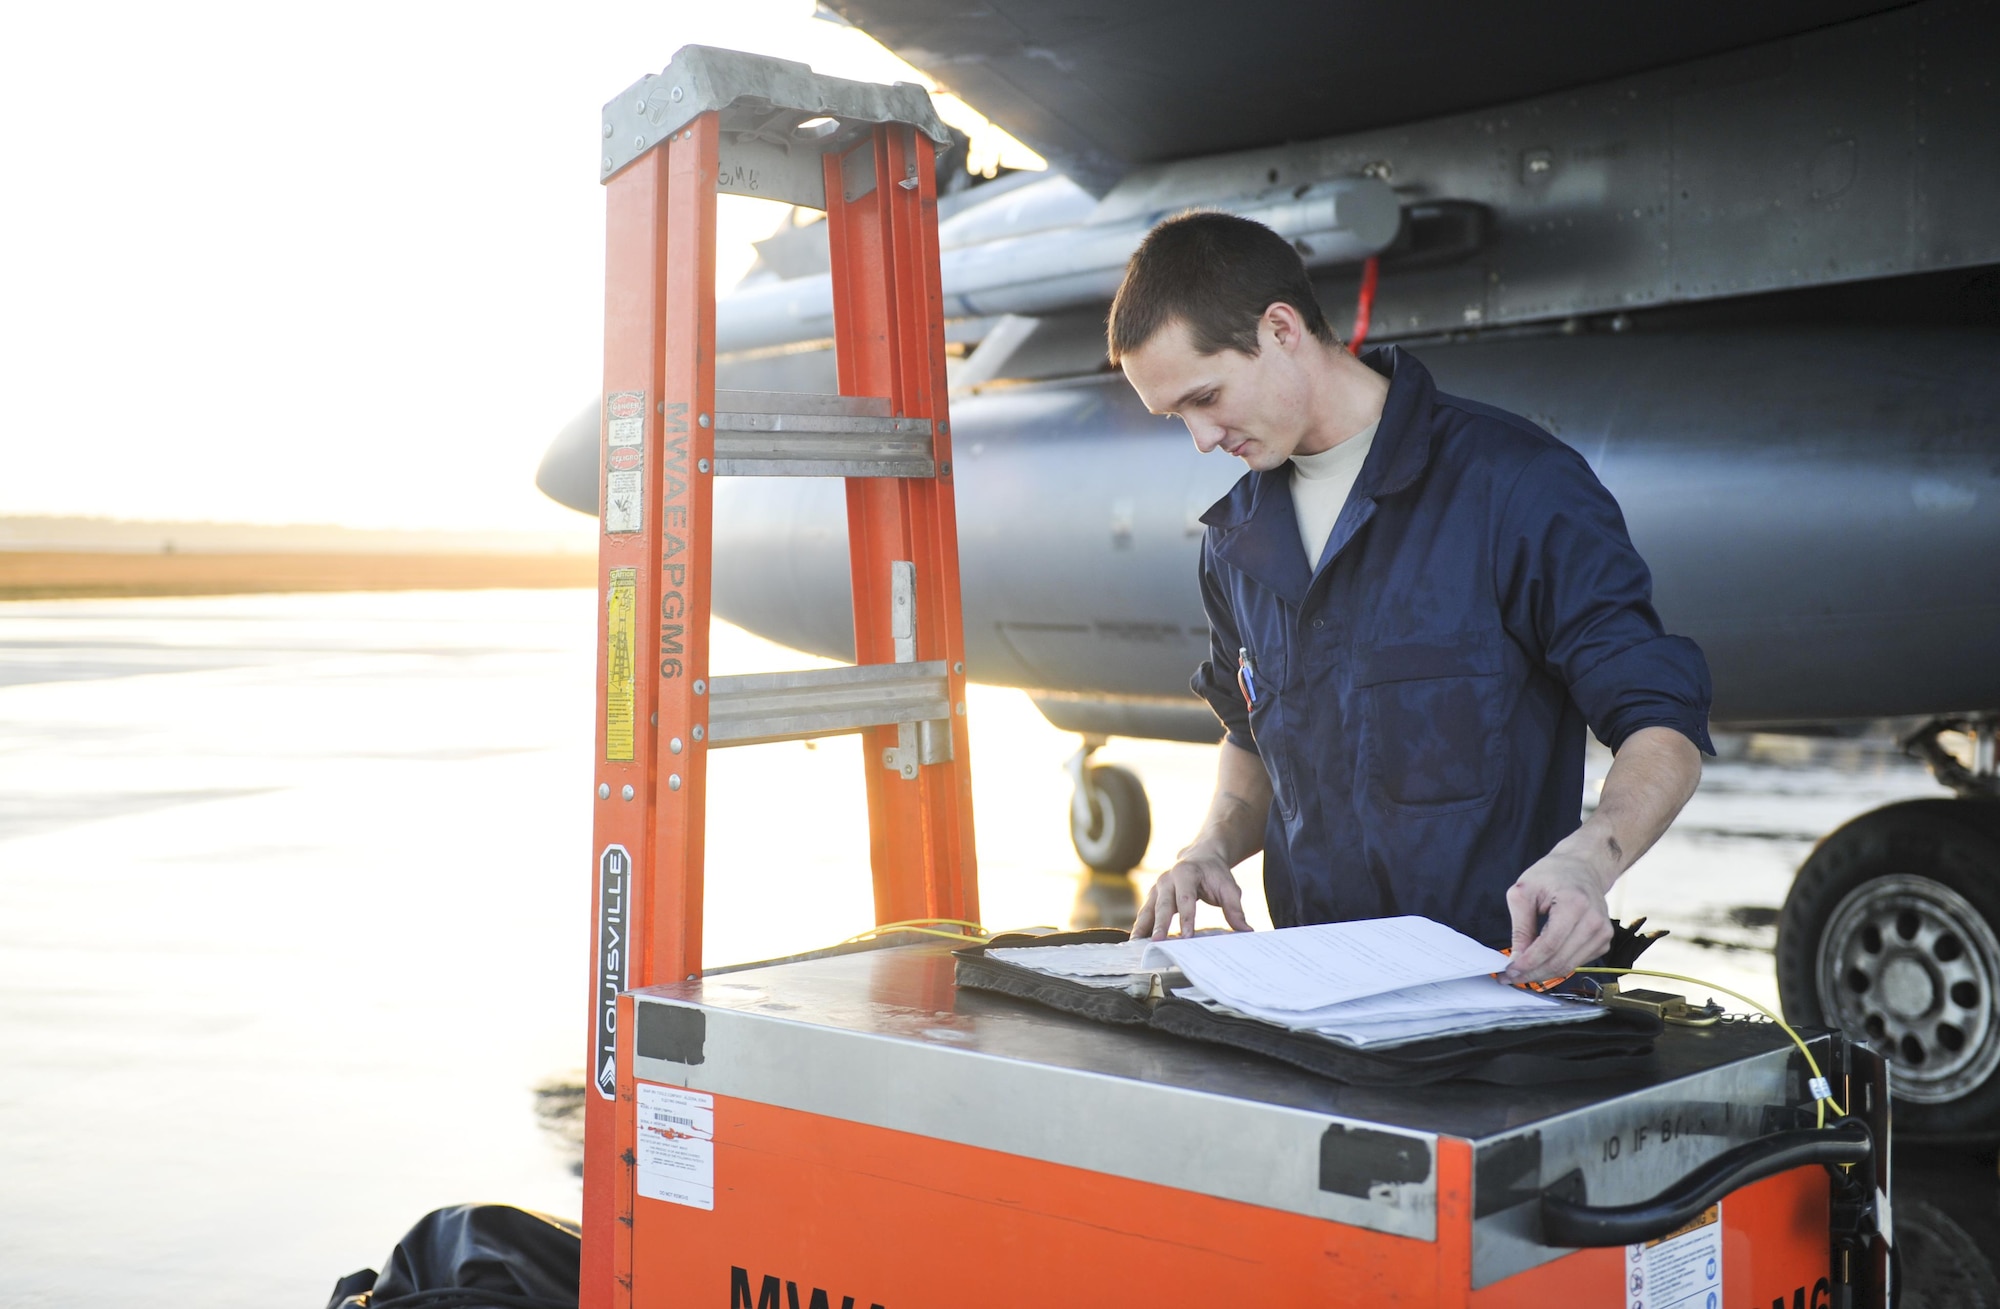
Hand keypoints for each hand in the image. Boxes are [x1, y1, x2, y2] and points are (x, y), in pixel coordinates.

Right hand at [1132, 851, 1252, 939]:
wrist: (1201, 856)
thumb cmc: (1215, 874)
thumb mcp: (1228, 887)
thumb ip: (1235, 908)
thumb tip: (1246, 931)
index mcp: (1186, 872)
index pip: (1186, 898)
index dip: (1186, 917)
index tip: (1187, 937)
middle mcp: (1167, 878)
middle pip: (1163, 904)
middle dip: (1160, 925)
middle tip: (1157, 943)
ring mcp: (1157, 887)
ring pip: (1148, 908)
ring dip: (1143, 927)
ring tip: (1138, 944)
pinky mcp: (1153, 896)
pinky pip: (1145, 912)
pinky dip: (1141, 926)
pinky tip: (1137, 941)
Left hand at [1503, 850, 1613, 983]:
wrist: (1582, 866)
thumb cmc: (1551, 874)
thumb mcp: (1524, 892)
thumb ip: (1520, 928)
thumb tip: (1516, 959)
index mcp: (1575, 904)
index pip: (1549, 946)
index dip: (1527, 964)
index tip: (1509, 972)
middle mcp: (1594, 921)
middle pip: (1560, 960)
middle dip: (1532, 973)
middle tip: (1511, 977)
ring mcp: (1603, 932)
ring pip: (1569, 966)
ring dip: (1543, 973)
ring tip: (1522, 972)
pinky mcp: (1603, 940)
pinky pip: (1577, 962)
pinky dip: (1557, 965)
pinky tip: (1541, 962)